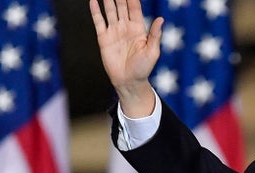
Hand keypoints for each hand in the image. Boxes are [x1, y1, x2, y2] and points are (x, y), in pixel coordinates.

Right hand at [90, 0, 162, 116]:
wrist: (129, 82)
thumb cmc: (143, 68)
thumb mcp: (153, 52)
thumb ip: (155, 35)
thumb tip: (161, 19)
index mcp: (138, 29)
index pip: (134, 8)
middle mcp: (125, 27)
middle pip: (121, 6)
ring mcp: (114, 32)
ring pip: (110, 11)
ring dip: (107, 0)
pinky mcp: (103, 38)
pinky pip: (99, 22)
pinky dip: (95, 11)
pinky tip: (93, 1)